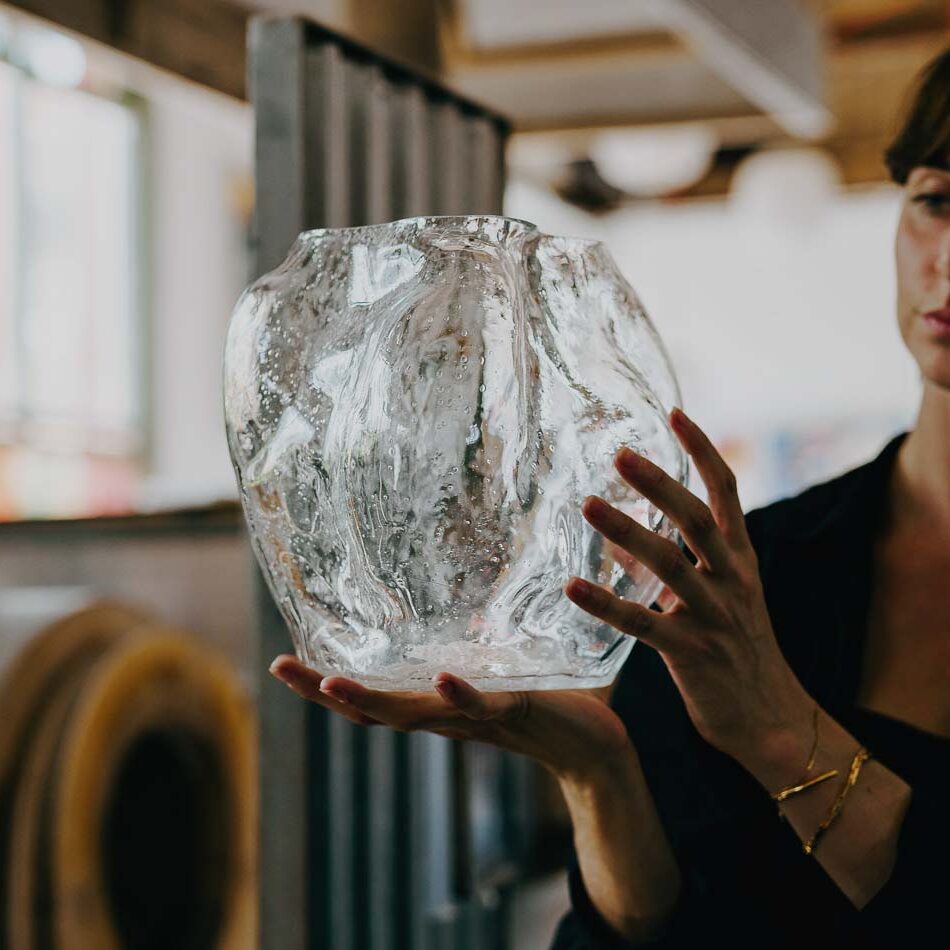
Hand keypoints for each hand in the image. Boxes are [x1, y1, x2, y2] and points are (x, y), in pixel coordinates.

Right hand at [269, 657, 634, 783]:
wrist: (597, 748)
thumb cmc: (547, 706)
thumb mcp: (500, 674)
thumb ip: (477, 654)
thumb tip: (463, 612)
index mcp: (438, 706)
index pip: (373, 697)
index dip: (324, 687)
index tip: (281, 664)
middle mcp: (446, 717)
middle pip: (375, 711)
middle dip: (324, 693)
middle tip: (281, 669)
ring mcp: (477, 717)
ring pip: (414, 713)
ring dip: (372, 701)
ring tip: (332, 681)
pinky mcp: (515, 710)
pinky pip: (482, 704)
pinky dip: (459, 694)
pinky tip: (440, 676)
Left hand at [565, 407, 813, 785]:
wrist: (770, 718)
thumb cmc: (737, 650)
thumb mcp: (719, 597)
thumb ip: (677, 563)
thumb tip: (621, 536)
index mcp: (742, 559)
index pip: (726, 491)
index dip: (702, 450)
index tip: (675, 413)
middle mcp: (733, 579)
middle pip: (695, 518)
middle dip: (659, 482)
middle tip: (619, 453)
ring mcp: (714, 616)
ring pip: (670, 563)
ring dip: (627, 531)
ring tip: (588, 504)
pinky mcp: (693, 653)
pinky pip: (643, 624)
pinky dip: (606, 604)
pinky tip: (571, 587)